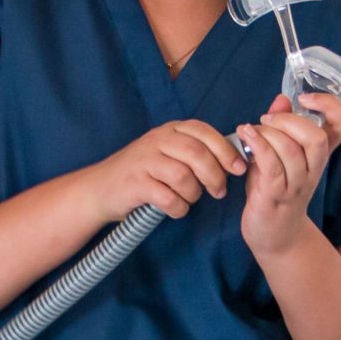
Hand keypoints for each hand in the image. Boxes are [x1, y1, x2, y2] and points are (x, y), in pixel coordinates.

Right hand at [82, 120, 246, 222]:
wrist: (100, 189)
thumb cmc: (142, 173)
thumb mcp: (168, 153)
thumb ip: (195, 152)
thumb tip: (235, 159)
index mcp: (169, 130)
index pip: (204, 132)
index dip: (226, 150)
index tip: (240, 168)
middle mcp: (157, 140)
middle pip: (197, 154)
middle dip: (215, 175)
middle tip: (219, 192)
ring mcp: (144, 160)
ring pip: (184, 176)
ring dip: (193, 194)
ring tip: (190, 199)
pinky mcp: (135, 183)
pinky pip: (168, 197)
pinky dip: (178, 208)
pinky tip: (175, 209)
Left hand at [236, 93, 340, 259]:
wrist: (275, 236)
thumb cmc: (275, 189)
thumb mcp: (278, 153)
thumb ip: (281, 125)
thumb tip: (282, 98)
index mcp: (319, 154)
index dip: (331, 105)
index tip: (305, 97)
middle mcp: (314, 169)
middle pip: (316, 138)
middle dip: (289, 121)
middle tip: (267, 119)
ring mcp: (297, 185)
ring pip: (291, 151)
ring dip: (267, 134)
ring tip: (250, 131)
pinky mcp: (276, 196)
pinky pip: (272, 166)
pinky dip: (258, 145)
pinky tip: (245, 134)